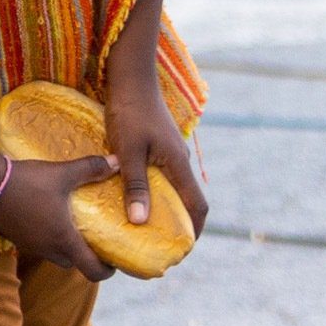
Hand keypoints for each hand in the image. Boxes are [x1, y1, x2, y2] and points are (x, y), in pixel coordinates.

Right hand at [0, 155, 120, 280]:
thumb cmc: (26, 181)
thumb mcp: (61, 173)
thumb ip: (90, 169)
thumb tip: (119, 162)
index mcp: (64, 240)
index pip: (93, 271)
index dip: (108, 270)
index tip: (114, 259)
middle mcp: (47, 249)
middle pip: (74, 264)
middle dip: (85, 256)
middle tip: (94, 238)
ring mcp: (29, 244)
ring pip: (54, 254)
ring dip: (63, 246)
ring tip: (69, 225)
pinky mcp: (14, 236)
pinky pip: (36, 244)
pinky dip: (45, 237)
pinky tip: (43, 216)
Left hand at [107, 75, 208, 235]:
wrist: (130, 75)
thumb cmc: (129, 110)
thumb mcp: (128, 150)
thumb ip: (135, 184)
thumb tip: (140, 221)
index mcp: (180, 164)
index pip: (197, 207)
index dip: (193, 231)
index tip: (180, 250)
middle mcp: (180, 160)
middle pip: (187, 199)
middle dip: (178, 223)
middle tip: (158, 242)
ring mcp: (170, 150)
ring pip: (174, 185)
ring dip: (164, 205)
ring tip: (144, 223)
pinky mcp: (158, 142)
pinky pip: (162, 173)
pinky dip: (154, 188)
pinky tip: (133, 192)